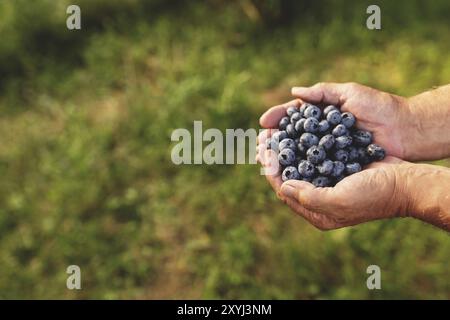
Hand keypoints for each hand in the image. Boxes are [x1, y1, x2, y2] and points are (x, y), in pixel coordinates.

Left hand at [256, 134, 411, 229]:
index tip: (263, 152)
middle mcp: (319, 200)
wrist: (406, 183)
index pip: (285, 191)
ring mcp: (328, 184)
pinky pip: (314, 157)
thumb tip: (281, 188)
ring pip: (299, 165)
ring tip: (274, 132)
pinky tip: (296, 131)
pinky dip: (304, 144)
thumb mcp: (340, 200)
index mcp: (317, 212)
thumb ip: (308, 197)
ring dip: (286, 149)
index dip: (271, 171)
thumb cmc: (375, 194)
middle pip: (288, 177)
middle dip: (275, 158)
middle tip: (263, 138)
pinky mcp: (337, 170)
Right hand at [259, 82, 410, 158]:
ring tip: (266, 158)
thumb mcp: (349, 93)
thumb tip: (293, 92)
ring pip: (298, 155)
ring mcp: (328, 152)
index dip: (277, 120)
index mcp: (321, 117)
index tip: (263, 123)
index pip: (293, 117)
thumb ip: (322, 92)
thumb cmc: (379, 107)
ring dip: (281, 157)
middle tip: (260, 144)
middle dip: (274, 141)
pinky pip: (314, 169)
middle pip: (291, 138)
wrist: (405, 130)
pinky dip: (299, 171)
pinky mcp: (336, 167)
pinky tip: (287, 173)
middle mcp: (321, 135)